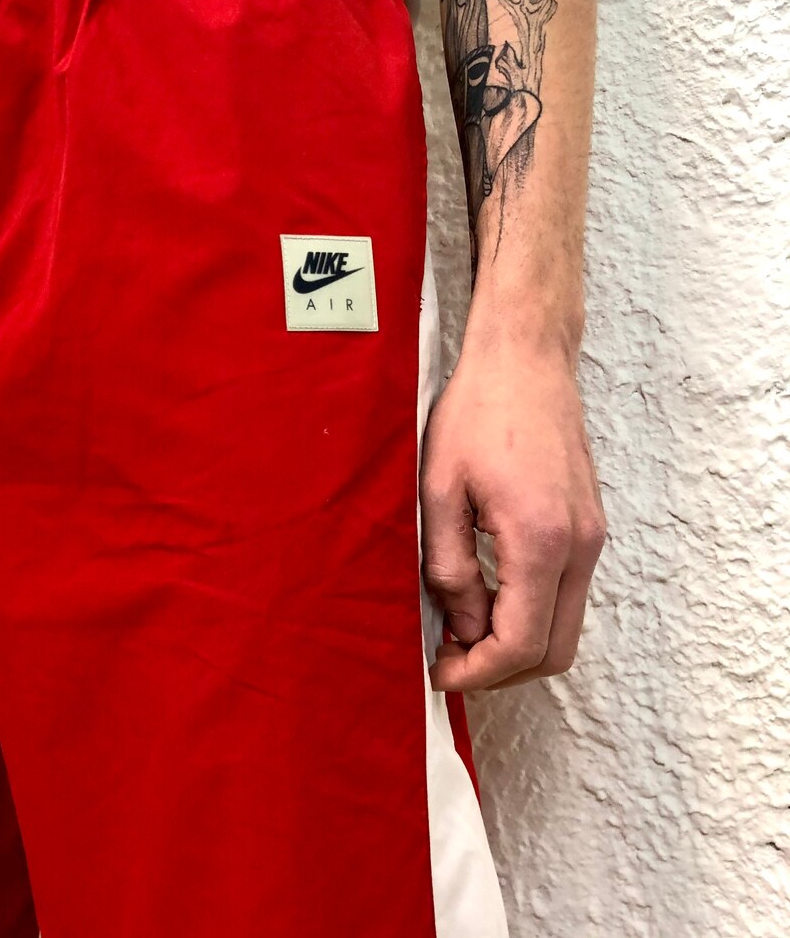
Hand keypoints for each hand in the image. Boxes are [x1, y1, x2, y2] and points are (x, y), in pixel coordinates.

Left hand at [419, 336, 606, 690]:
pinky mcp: (589, 526)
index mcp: (541, 540)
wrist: (525, 359)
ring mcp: (592, 537)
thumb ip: (450, 567)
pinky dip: (531, 613)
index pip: (521, 643)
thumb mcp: (441, 490)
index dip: (478, 672)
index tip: (440, 673)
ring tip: (460, 629)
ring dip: (516, 644)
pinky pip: (567, 594)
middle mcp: (580, 547)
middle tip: (449, 659)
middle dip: (500, 670)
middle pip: (554, 651)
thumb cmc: (478, 412)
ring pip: (564, 627)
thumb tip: (462, 626)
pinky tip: (487, 597)